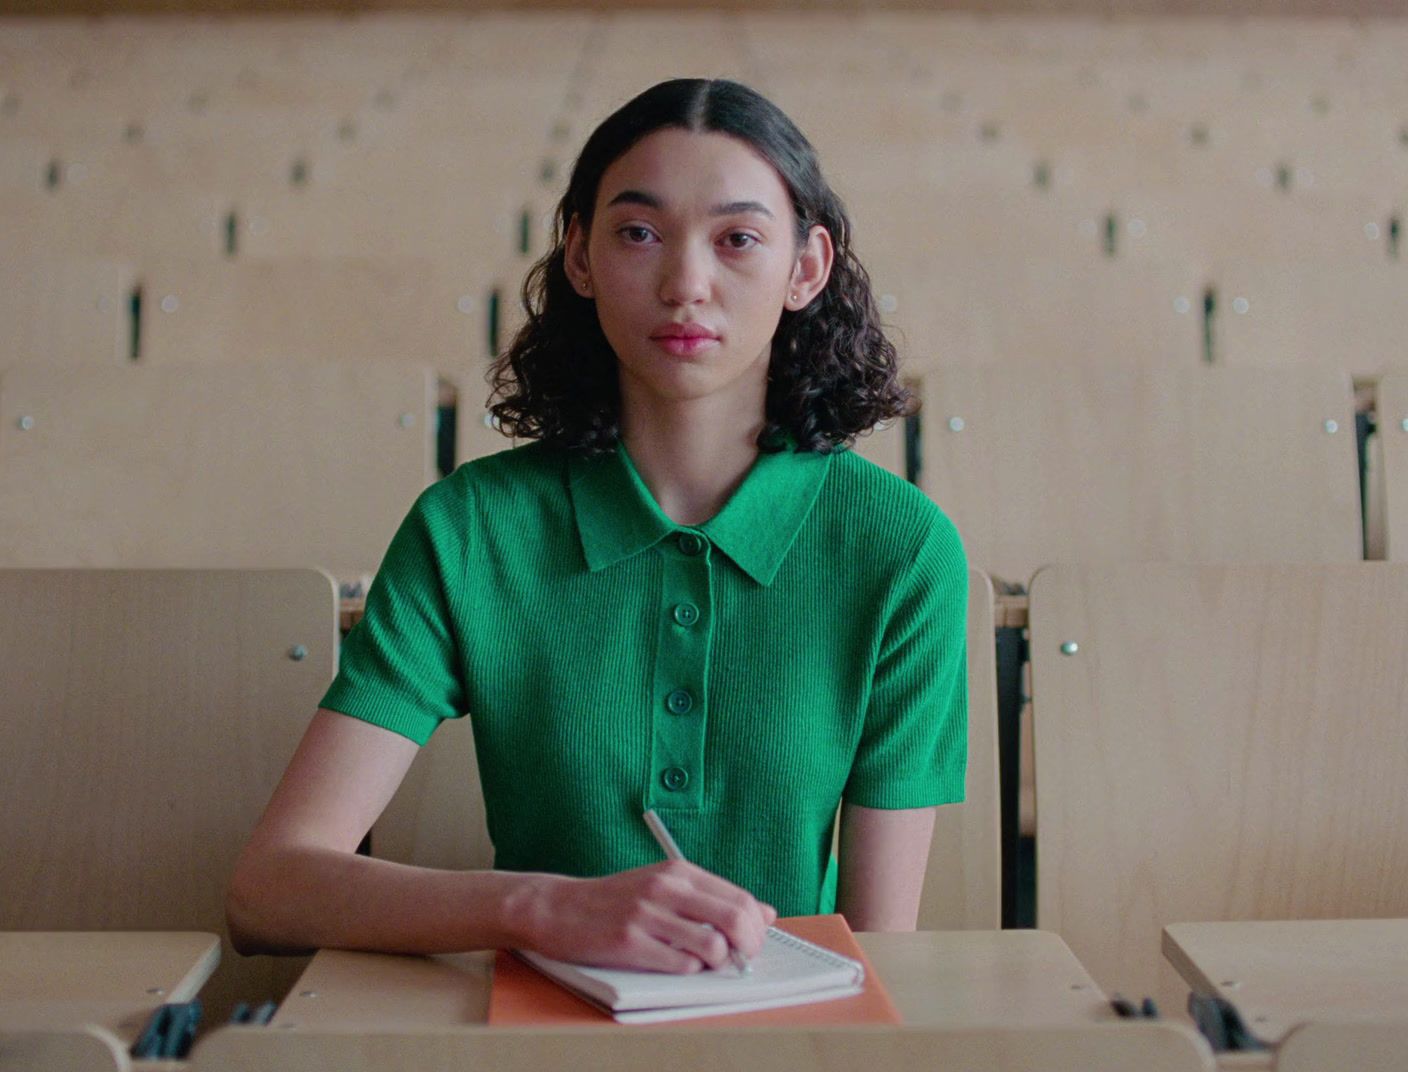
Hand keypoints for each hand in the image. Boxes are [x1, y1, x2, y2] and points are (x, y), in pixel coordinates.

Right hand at [512, 860, 776, 972]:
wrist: (559, 907)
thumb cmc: (617, 900)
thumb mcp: (666, 886)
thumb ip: (713, 898)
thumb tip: (767, 913)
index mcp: (678, 872)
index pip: (739, 898)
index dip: (756, 926)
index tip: (753, 942)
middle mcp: (666, 888)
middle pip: (734, 919)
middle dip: (748, 946)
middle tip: (741, 960)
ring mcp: (647, 915)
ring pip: (712, 947)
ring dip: (716, 962)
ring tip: (702, 962)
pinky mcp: (629, 943)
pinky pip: (680, 966)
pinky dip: (687, 971)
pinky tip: (674, 964)